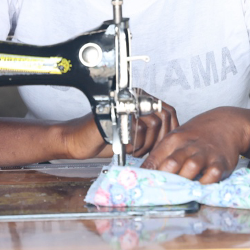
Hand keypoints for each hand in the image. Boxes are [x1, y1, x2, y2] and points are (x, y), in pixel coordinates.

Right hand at [61, 101, 178, 159]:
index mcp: (140, 101)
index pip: (168, 110)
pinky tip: (128, 148)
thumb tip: (173, 140)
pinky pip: (139, 128)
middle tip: (149, 150)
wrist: (77, 140)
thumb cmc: (104, 139)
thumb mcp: (135, 137)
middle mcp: (134, 98)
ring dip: (147, 143)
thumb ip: (153, 133)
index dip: (171, 129)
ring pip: (154, 123)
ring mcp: (125, 103)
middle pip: (164, 116)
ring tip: (136, 150)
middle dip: (160, 139)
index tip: (165, 144)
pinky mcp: (118, 112)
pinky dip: (136, 143)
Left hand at [140, 108, 249, 183]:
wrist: (226, 124)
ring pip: (190, 168)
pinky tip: (198, 186)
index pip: (155, 158)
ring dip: (184, 181)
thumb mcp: (176, 139)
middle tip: (161, 191)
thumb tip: (143, 174)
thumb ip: (161, 156)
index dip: (147, 174)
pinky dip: (204, 184)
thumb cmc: (197, 136)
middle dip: (165, 179)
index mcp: (173, 139)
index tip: (143, 186)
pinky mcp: (220, 163)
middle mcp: (189, 146)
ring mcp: (205, 154)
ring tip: (179, 190)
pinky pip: (211, 176)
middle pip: (171, 163)